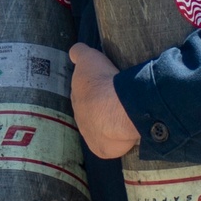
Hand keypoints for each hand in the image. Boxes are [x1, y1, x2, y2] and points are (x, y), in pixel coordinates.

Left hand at [69, 44, 138, 159]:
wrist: (114, 110)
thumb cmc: (101, 81)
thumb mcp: (89, 58)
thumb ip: (80, 53)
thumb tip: (75, 52)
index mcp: (76, 96)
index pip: (83, 92)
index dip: (93, 88)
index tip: (103, 86)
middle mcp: (79, 116)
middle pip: (89, 112)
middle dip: (99, 108)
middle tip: (114, 102)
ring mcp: (88, 134)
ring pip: (97, 129)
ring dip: (107, 125)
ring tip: (122, 119)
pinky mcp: (100, 149)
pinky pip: (108, 145)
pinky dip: (115, 141)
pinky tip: (125, 134)